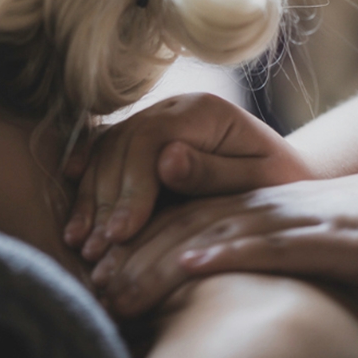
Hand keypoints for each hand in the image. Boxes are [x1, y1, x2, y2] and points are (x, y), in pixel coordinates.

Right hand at [63, 93, 310, 261]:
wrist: (282, 181)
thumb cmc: (279, 186)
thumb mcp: (260, 181)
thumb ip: (213, 172)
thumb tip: (166, 160)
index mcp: (202, 110)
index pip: (150, 140)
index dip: (131, 187)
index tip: (122, 232)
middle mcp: (170, 109)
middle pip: (120, 147)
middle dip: (106, 200)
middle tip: (96, 248)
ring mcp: (151, 122)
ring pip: (105, 153)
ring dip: (90, 199)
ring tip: (81, 243)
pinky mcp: (139, 144)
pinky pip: (102, 157)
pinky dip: (86, 183)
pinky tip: (75, 211)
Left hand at [92, 160, 357, 317]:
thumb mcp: (312, 249)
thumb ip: (267, 258)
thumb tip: (223, 286)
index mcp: (258, 208)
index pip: (183, 222)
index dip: (136, 245)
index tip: (96, 275)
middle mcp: (267, 206)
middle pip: (184, 225)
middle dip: (132, 255)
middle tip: (91, 285)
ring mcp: (297, 218)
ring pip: (213, 232)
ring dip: (159, 257)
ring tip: (116, 281)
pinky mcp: (330, 237)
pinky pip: (269, 243)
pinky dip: (225, 254)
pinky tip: (188, 266)